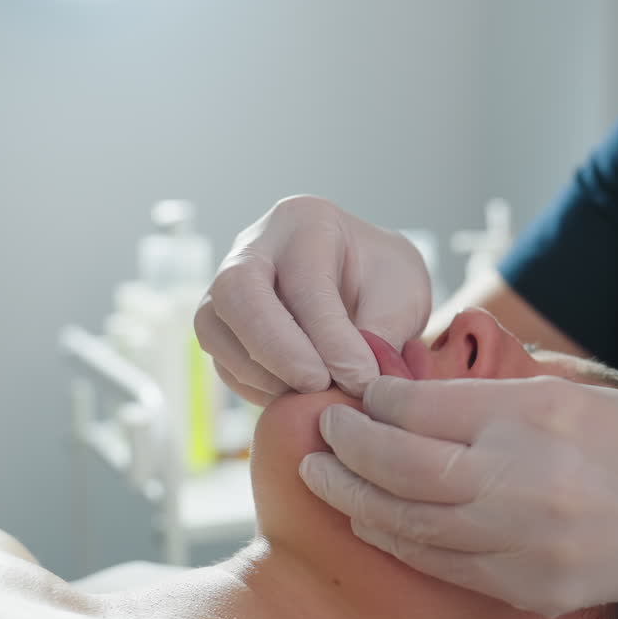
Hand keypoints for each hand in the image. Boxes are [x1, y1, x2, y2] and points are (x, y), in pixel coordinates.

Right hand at [195, 196, 430, 403]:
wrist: (363, 284)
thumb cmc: (384, 281)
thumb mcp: (404, 295)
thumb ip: (382, 332)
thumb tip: (354, 380)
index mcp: (306, 221)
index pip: (305, 280)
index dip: (329, 336)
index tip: (360, 378)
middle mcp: (253, 247)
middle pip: (237, 290)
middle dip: (274, 347)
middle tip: (317, 385)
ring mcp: (225, 286)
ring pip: (214, 329)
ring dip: (262, 373)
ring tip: (314, 395)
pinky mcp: (219, 327)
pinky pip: (221, 361)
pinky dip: (256, 387)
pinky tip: (296, 397)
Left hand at [299, 376, 617, 618]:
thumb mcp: (559, 394)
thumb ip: (475, 399)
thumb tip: (394, 395)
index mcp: (533, 422)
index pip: (423, 413)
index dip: (375, 405)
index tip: (356, 397)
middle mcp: (525, 486)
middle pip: (404, 472)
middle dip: (349, 452)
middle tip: (321, 435)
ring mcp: (526, 546)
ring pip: (413, 526)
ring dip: (358, 500)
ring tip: (326, 478)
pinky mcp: (529, 588)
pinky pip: (443, 566)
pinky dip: (400, 540)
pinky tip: (374, 520)